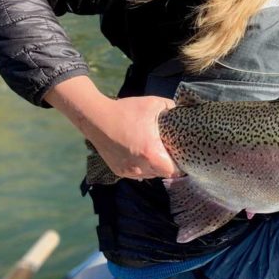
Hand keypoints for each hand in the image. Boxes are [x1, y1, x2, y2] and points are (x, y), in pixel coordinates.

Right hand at [45, 75, 182, 179]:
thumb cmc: (126, 111)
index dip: (179, 166)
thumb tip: (180, 112)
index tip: (181, 157)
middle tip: (169, 152)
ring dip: (154, 167)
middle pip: (161, 173)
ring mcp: (128, 171)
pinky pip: (136, 174)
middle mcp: (139, 166)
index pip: (172, 171)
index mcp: (150, 152)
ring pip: (149, 174)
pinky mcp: (118, 171)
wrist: (96, 118)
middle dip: (167, 165)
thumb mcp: (153, 104)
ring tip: (154, 152)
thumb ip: (171, 108)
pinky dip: (141, 167)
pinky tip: (141, 154)